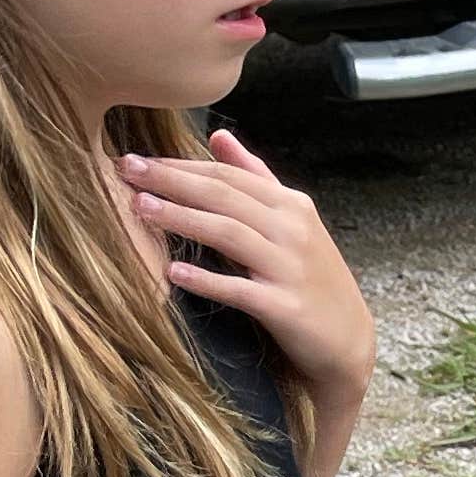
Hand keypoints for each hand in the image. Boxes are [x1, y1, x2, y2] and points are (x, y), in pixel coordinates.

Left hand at [123, 132, 376, 413]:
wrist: (348, 340)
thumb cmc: (311, 278)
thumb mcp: (292, 221)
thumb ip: (254, 178)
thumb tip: (218, 136)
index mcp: (291, 205)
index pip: (229, 176)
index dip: (182, 165)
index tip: (138, 159)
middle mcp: (292, 230)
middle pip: (224, 197)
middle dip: (172, 181)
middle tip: (127, 170)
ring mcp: (290, 268)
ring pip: (229, 234)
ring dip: (182, 218)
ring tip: (140, 208)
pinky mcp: (286, 308)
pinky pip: (241, 290)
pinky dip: (207, 280)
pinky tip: (174, 272)